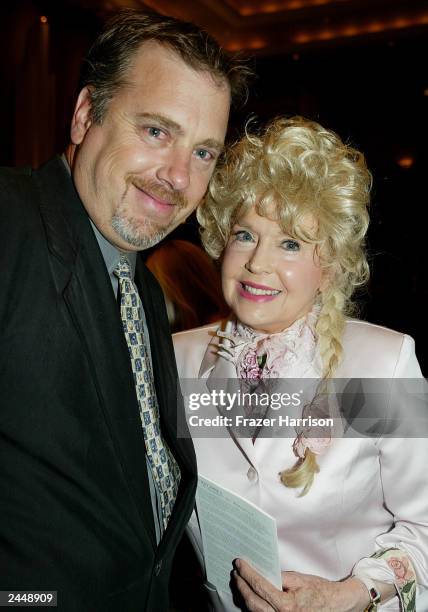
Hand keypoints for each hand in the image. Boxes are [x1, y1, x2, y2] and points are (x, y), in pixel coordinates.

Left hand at [233, 559, 368, 611]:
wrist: (336, 606)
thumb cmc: (320, 591)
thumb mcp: (299, 579)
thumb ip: (279, 578)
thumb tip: (261, 572)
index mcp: (287, 605)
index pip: (260, 587)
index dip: (247, 574)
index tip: (239, 563)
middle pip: (253, 602)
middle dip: (242, 586)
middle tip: (236, 573)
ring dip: (245, 597)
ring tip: (239, 582)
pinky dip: (253, 606)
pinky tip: (249, 595)